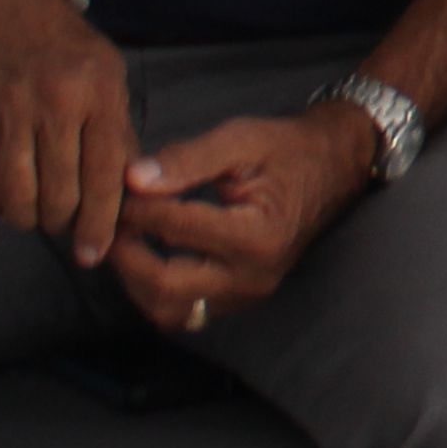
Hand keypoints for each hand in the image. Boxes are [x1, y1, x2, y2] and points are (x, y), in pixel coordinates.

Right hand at [0, 0, 138, 262]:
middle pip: (60, 196)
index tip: (95, 253)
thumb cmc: (60, 39)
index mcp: (97, 93)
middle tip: (62, 218)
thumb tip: (130, 189)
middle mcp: (54, 104)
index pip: (106, 176)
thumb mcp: (107, 71)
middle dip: (62, 222)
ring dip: (25, 217)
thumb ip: (118, 129)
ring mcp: (6, 111)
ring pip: (17, 197)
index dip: (100, 224)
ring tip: (32, 210)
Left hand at [108, 105, 375, 330]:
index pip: (174, 228)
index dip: (135, 207)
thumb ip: (186, 159)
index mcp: (257, 236)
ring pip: (169, 309)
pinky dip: (156, 289)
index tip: (115, 185)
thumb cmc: (288, 147)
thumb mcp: (242, 138)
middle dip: (125, 254)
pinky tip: (149, 255)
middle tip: (110, 220)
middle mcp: (253, 276)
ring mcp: (248, 294)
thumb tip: (132, 178)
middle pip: (164, 285)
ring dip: (136, 280)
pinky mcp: (242, 299)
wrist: (336, 166)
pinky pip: (185, 310)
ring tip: (126, 239)